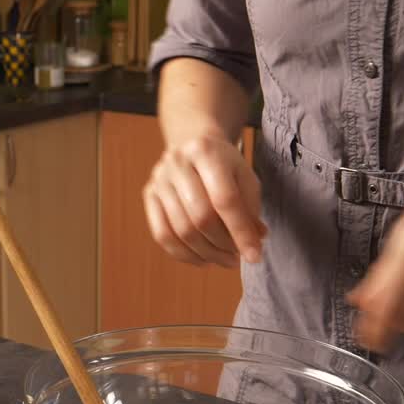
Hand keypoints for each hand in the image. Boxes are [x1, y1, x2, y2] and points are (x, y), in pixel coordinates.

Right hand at [143, 134, 265, 266]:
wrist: (191, 145)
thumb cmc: (224, 165)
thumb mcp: (245, 177)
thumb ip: (250, 210)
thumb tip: (252, 245)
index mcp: (206, 152)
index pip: (225, 199)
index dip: (241, 231)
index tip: (254, 256)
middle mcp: (177, 163)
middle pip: (201, 217)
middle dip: (222, 244)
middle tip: (237, 255)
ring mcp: (159, 180)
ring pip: (181, 231)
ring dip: (207, 253)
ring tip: (224, 259)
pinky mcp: (149, 195)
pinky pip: (162, 235)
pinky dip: (184, 254)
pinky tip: (202, 258)